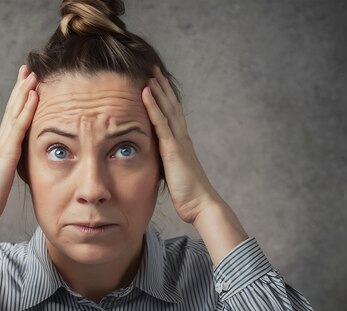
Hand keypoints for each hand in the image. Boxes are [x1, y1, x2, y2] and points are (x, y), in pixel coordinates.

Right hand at [0, 65, 38, 228]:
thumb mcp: (4, 180)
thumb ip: (10, 169)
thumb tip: (17, 166)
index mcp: (1, 148)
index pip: (12, 119)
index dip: (18, 100)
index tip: (26, 84)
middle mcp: (0, 142)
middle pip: (11, 109)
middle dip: (20, 88)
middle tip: (27, 69)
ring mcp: (2, 145)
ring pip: (15, 112)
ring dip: (24, 91)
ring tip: (32, 74)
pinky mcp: (6, 152)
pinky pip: (19, 126)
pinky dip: (26, 109)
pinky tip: (34, 95)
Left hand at [142, 66, 221, 223]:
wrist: (202, 205)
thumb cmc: (189, 195)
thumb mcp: (173, 175)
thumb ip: (166, 165)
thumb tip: (157, 163)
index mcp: (182, 144)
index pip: (173, 115)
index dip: (166, 98)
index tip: (157, 83)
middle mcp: (182, 138)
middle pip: (172, 106)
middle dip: (163, 86)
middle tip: (154, 68)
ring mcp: (178, 141)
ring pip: (167, 108)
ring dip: (158, 89)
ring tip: (150, 72)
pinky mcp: (172, 148)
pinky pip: (160, 122)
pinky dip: (152, 105)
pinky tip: (145, 92)